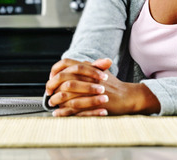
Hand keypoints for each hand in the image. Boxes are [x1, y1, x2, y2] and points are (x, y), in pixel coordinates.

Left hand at [46, 58, 160, 116]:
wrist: (127, 97)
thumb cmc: (114, 85)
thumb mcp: (102, 71)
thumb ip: (91, 66)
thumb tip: (80, 63)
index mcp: (89, 68)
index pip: (66, 63)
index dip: (56, 70)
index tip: (52, 77)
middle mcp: (88, 77)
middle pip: (63, 79)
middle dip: (52, 86)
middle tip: (49, 92)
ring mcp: (90, 91)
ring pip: (66, 94)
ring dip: (56, 99)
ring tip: (52, 104)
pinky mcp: (91, 104)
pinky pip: (73, 108)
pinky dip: (63, 111)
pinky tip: (58, 113)